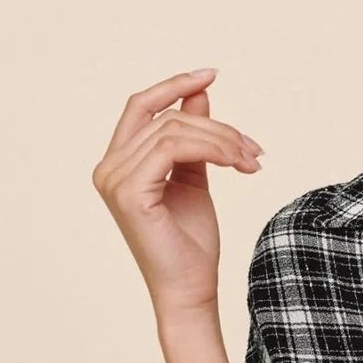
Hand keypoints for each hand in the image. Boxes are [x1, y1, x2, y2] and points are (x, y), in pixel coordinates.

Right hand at [92, 66, 264, 316]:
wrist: (190, 290)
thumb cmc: (191, 244)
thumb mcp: (194, 178)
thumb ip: (194, 137)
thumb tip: (200, 93)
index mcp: (119, 163)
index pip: (141, 106)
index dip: (175, 85)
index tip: (211, 73)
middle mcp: (109, 168)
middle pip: (167, 118)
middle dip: (218, 127)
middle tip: (253, 150)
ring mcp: (114, 179)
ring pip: (175, 130)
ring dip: (223, 141)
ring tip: (251, 162)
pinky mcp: (129, 192)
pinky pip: (173, 148)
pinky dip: (212, 150)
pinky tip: (237, 166)